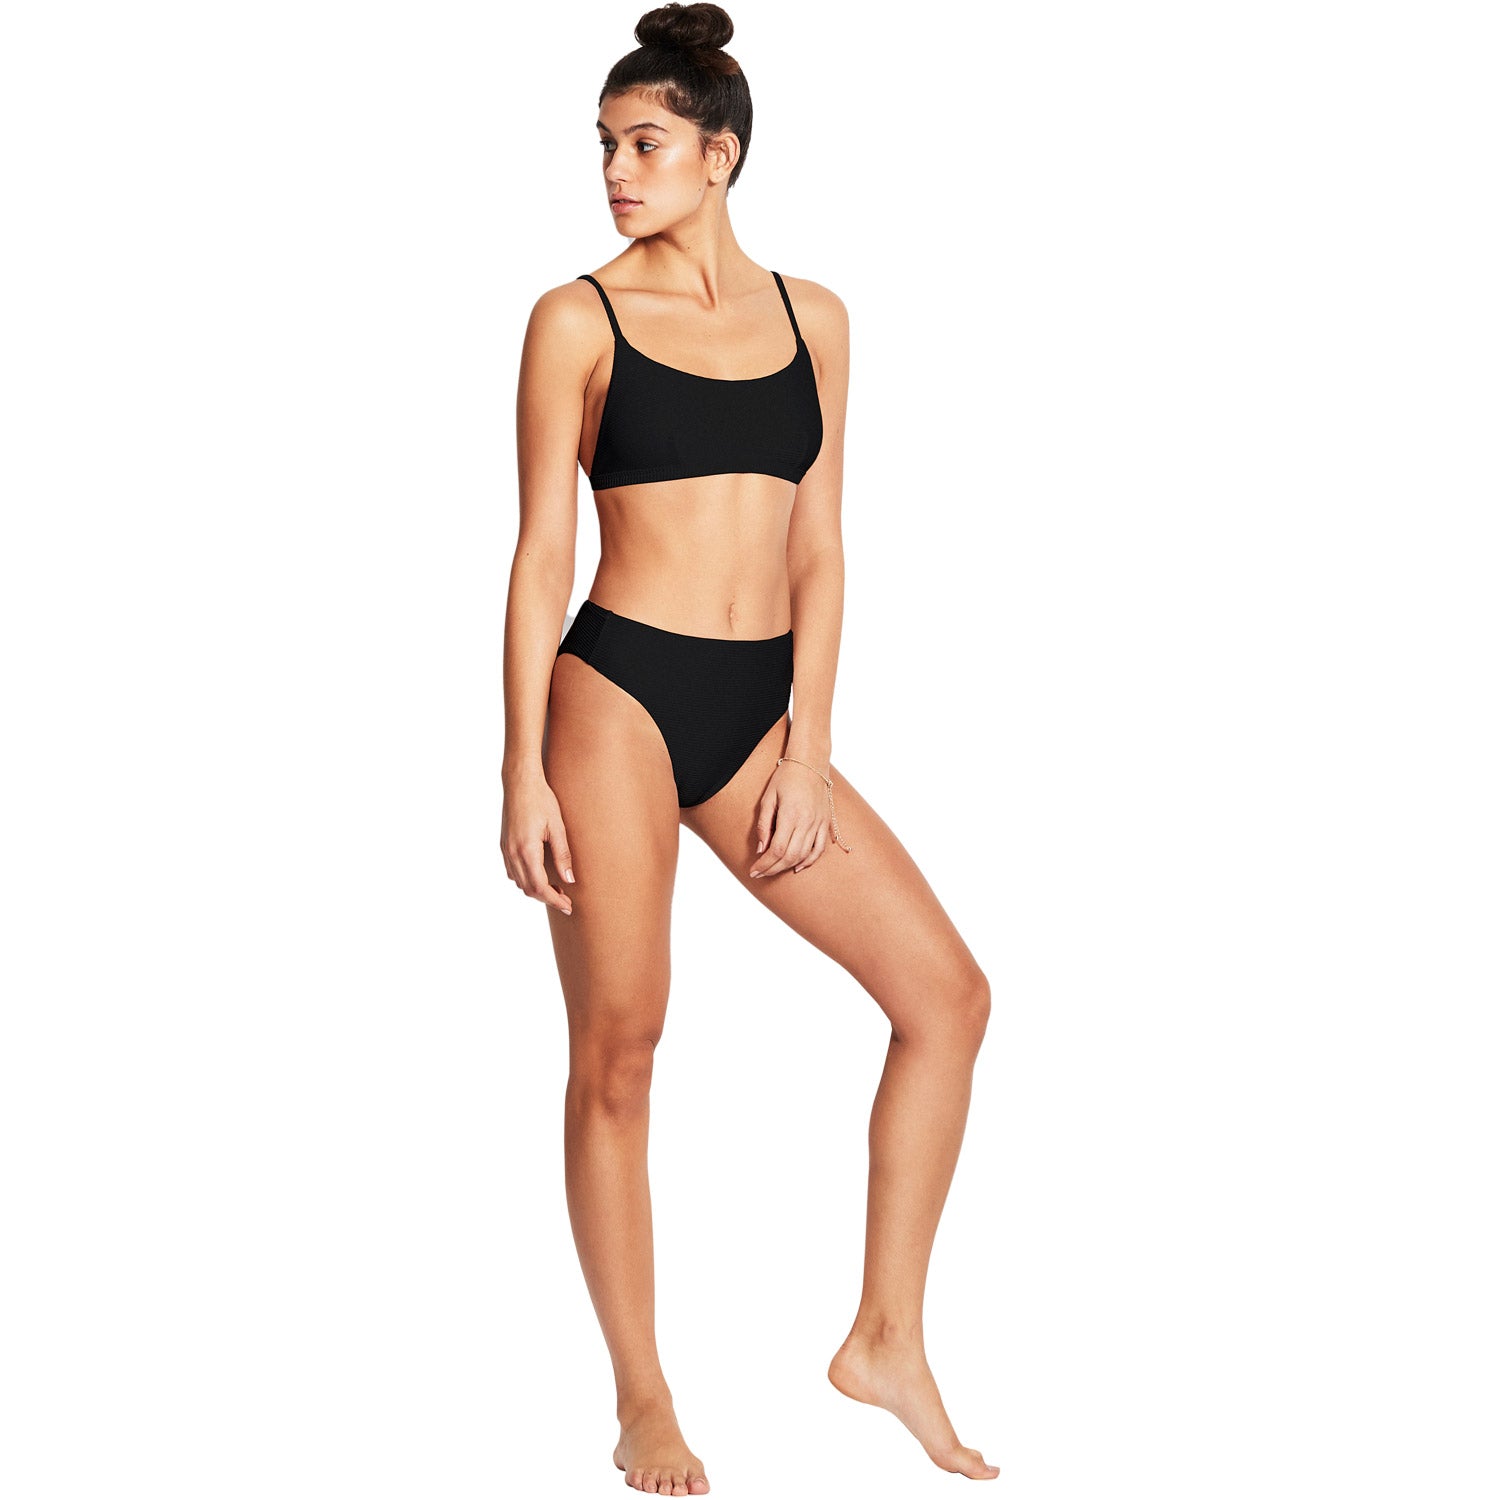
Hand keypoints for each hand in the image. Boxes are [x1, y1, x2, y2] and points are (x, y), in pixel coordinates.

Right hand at [500, 771, 575, 914]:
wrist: (520, 782)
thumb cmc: (541, 800)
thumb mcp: (557, 827)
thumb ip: (562, 855)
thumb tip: (569, 880)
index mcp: (526, 850)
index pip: (540, 886)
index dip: (554, 900)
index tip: (568, 906)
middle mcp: (512, 853)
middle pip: (528, 889)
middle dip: (547, 898)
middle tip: (565, 901)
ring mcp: (505, 850)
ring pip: (519, 882)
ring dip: (536, 890)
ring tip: (555, 889)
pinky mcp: (503, 845)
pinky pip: (512, 871)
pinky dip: (525, 879)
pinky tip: (538, 875)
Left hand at [749, 759, 829, 878]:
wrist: (810, 762)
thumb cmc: (786, 777)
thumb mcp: (768, 797)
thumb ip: (764, 824)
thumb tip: (761, 849)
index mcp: (791, 815)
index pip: (777, 849)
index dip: (764, 864)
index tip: (754, 870)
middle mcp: (808, 822)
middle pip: (790, 856)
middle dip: (773, 869)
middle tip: (760, 874)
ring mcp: (819, 823)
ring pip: (804, 855)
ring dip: (788, 867)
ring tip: (773, 871)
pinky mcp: (826, 822)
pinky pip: (820, 848)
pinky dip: (810, 861)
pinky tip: (798, 867)